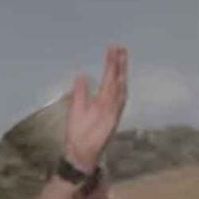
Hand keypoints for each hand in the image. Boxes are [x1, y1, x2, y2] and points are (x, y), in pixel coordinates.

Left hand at [60, 45, 127, 174]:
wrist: (80, 151)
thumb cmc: (79, 132)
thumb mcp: (76, 106)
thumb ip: (81, 91)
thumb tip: (82, 75)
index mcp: (102, 100)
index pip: (109, 78)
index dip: (112, 64)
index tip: (114, 49)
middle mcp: (109, 104)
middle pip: (116, 80)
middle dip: (118, 64)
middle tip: (120, 47)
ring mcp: (111, 111)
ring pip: (118, 89)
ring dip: (120, 74)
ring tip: (121, 58)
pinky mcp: (111, 120)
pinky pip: (117, 104)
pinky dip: (120, 92)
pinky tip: (121, 80)